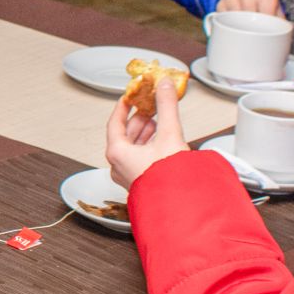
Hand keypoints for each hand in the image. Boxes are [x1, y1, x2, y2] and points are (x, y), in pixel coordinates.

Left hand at [105, 75, 188, 189]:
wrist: (180, 207)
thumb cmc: (168, 179)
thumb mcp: (169, 134)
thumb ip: (166, 106)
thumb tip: (163, 86)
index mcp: (118, 153)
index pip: (114, 122)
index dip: (123, 106)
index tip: (130, 96)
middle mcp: (119, 166)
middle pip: (124, 135)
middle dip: (139, 119)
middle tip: (149, 107)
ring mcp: (128, 176)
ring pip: (132, 147)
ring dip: (144, 133)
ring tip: (158, 123)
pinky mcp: (140, 183)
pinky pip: (139, 159)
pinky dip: (148, 146)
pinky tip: (161, 143)